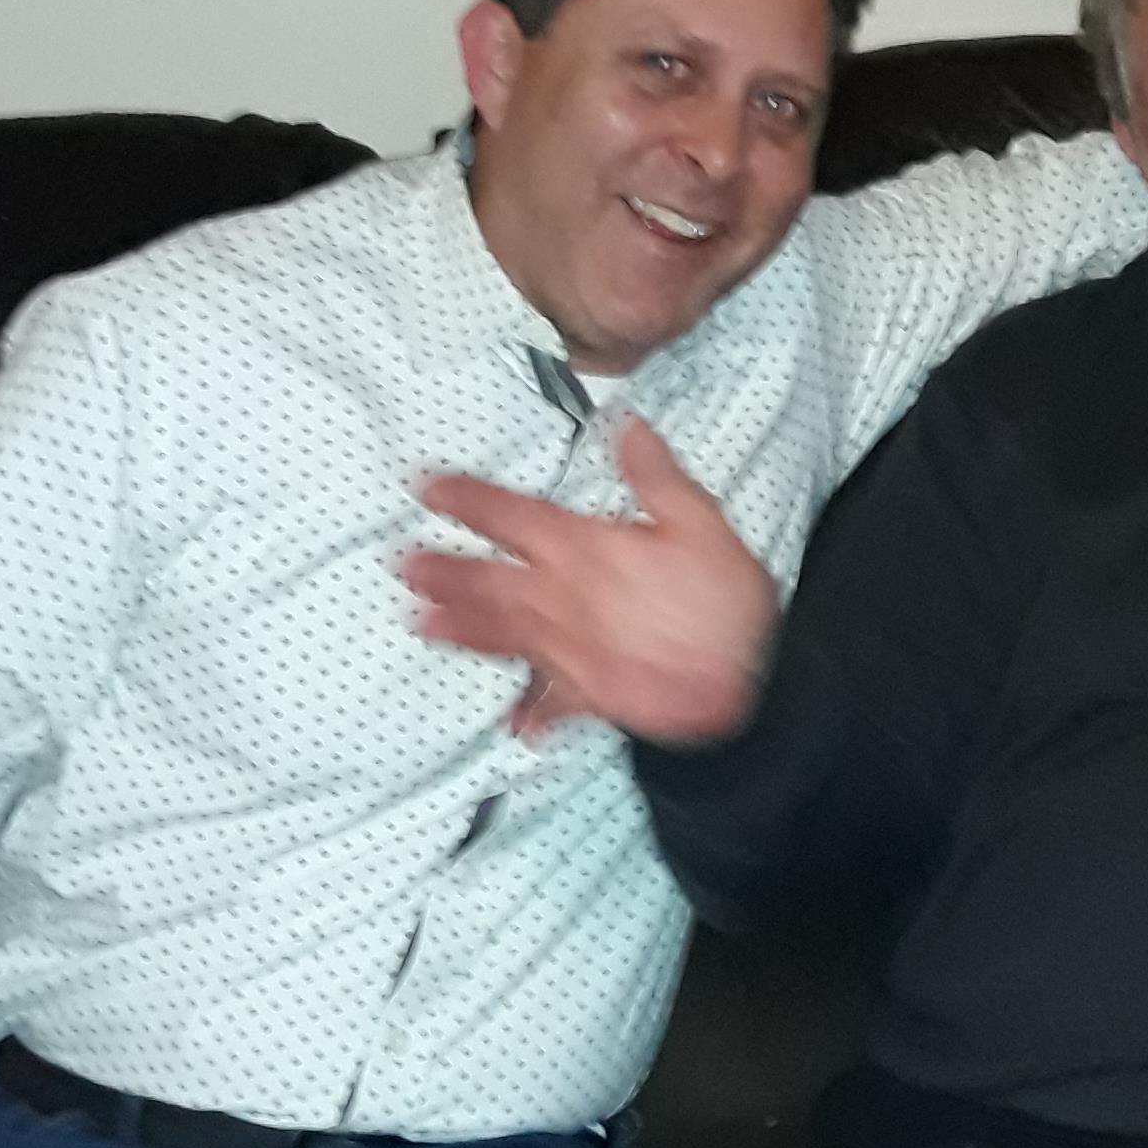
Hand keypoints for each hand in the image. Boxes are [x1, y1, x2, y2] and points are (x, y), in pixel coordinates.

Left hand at [407, 417, 778, 744]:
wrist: (746, 687)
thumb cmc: (725, 604)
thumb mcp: (700, 521)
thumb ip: (655, 475)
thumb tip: (625, 425)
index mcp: (584, 551)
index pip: (509, 518)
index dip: (464, 500)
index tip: (426, 487)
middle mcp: (563, 602)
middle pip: (489, 582)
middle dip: (443, 571)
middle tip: (401, 564)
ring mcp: (571, 652)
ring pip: (503, 636)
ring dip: (459, 629)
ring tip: (420, 625)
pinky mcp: (592, 695)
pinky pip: (552, 702)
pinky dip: (531, 710)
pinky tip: (513, 722)